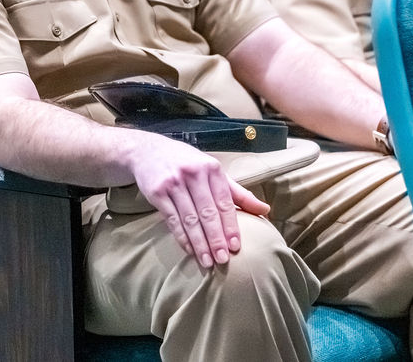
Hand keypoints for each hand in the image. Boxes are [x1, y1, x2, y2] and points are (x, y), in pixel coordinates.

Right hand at [131, 134, 269, 268]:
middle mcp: (193, 174)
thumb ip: (237, 192)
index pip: (224, 202)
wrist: (147, 149)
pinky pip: (172, 220)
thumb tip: (265, 210)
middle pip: (207, 212)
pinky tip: (190, 250)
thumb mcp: (212, 171)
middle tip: (223, 259)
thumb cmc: (186, 163)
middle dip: (216, 239)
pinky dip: (182, 237)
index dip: (231, 226)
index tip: (236, 246)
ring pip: (190, 219)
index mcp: (211, 168)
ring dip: (199, 243)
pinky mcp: (157, 192)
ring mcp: (173, 183)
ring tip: (208, 261)